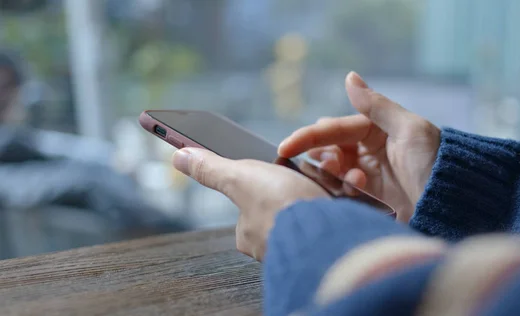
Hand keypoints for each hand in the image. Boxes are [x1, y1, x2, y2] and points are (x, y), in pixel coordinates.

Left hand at [172, 148, 328, 260]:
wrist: (333, 232)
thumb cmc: (284, 208)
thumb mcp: (242, 178)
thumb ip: (212, 170)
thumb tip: (178, 157)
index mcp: (249, 235)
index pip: (248, 206)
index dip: (262, 186)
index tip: (277, 178)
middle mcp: (272, 247)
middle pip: (279, 210)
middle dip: (293, 194)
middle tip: (304, 181)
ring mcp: (302, 248)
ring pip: (305, 217)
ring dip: (315, 202)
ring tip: (324, 190)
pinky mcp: (327, 245)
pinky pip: (328, 224)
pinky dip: (332, 212)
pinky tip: (337, 204)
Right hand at [278, 72, 439, 221]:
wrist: (457, 203)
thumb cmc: (436, 162)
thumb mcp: (409, 129)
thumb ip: (375, 106)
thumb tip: (349, 77)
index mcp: (376, 128)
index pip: (334, 129)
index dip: (308, 137)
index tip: (285, 148)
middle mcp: (369, 149)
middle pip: (329, 149)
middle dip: (322, 157)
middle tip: (331, 167)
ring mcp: (369, 174)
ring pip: (333, 171)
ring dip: (335, 175)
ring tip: (354, 181)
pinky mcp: (372, 197)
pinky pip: (344, 191)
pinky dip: (343, 190)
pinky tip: (357, 190)